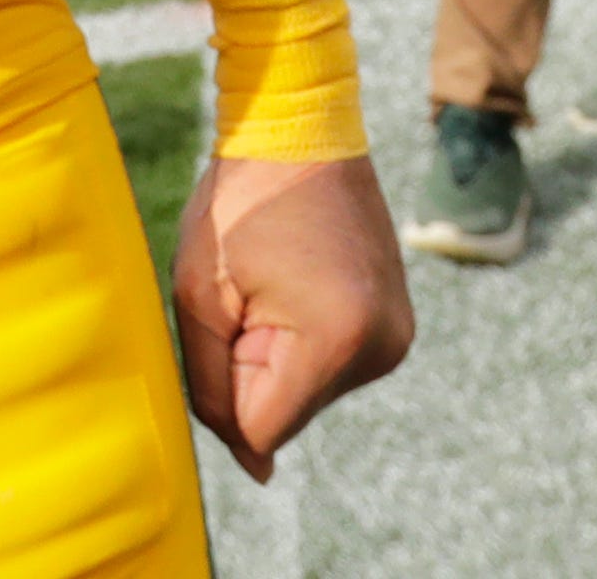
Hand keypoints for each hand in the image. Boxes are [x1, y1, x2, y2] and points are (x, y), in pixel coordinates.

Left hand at [171, 154, 414, 481]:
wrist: (300, 126)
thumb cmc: (238, 202)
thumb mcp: (199, 296)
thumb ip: (213, 390)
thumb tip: (255, 469)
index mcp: (336, 340)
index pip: (261, 428)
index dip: (223, 391)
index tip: (224, 321)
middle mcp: (382, 347)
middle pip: (287, 414)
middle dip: (251, 368)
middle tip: (249, 289)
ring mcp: (397, 336)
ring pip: (306, 393)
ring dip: (276, 354)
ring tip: (275, 279)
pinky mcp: (398, 324)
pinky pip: (331, 366)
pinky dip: (301, 341)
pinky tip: (296, 281)